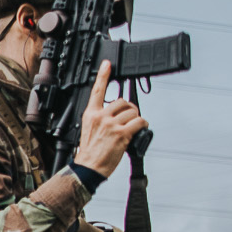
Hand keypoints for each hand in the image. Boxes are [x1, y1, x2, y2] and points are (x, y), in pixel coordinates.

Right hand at [72, 60, 147, 179]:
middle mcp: (100, 116)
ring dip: (137, 118)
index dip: (103, 75)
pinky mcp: (122, 133)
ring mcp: (111, 124)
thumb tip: (117, 113)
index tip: (107, 64)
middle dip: (129, 109)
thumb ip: (100, 118)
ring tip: (133, 127)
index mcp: (90, 114)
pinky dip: (143, 125)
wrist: (88, 168)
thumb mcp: (88, 130)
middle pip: (122, 101)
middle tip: (128, 119)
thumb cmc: (90, 152)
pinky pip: (139, 121)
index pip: (97, 90)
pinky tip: (140, 130)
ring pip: (133, 111)